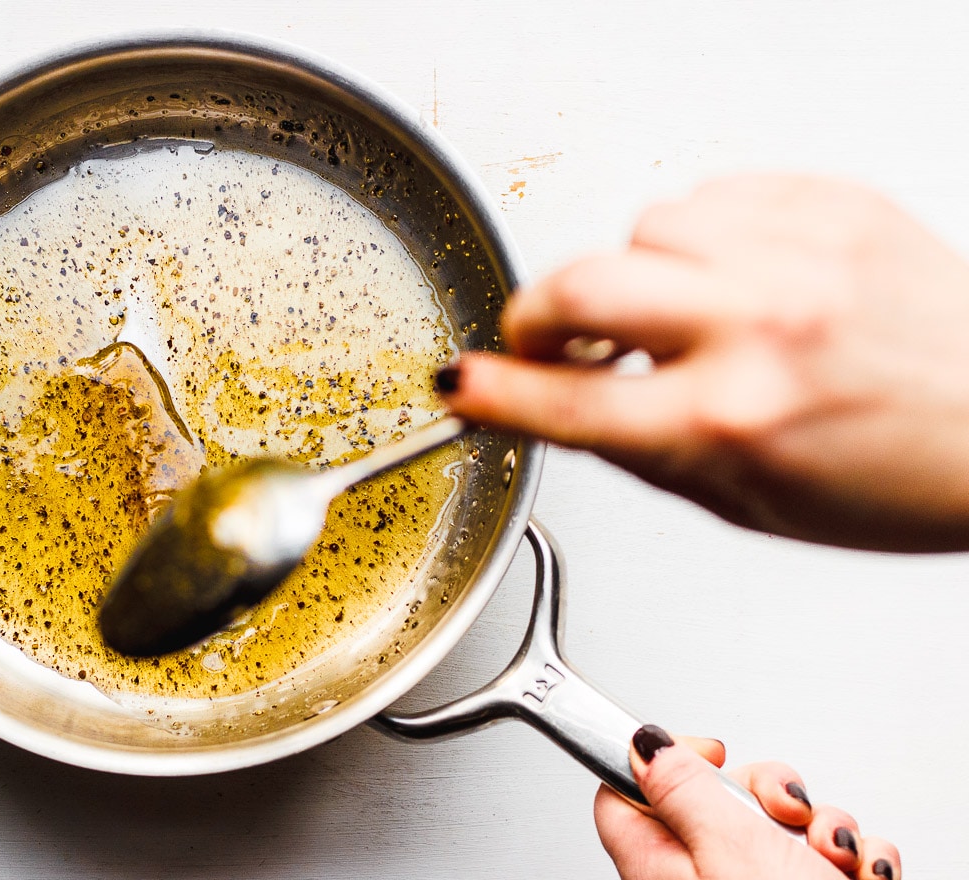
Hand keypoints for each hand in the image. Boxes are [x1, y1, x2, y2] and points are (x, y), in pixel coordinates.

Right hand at [441, 175, 968, 549]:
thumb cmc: (898, 480)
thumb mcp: (748, 503)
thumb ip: (639, 449)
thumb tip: (557, 402)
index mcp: (733, 419)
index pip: (568, 404)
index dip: (496, 393)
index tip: (461, 383)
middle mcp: (761, 323)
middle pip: (582, 284)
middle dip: (537, 315)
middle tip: (544, 336)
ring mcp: (799, 252)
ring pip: (646, 224)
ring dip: (639, 271)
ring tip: (678, 308)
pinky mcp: (833, 202)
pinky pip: (717, 193)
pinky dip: (705, 237)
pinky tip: (734, 275)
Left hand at [594, 725, 899, 879]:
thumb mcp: (727, 846)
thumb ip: (681, 788)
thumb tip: (639, 743)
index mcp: (659, 864)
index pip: (625, 793)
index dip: (662, 759)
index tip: (710, 754)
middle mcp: (702, 878)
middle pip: (714, 797)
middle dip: (767, 791)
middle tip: (784, 811)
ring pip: (780, 822)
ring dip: (822, 826)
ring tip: (832, 854)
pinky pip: (827, 853)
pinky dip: (855, 855)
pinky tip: (860, 873)